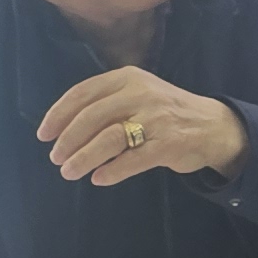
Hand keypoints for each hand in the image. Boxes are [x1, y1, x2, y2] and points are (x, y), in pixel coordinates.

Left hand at [38, 66, 248, 187]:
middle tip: (56, 158)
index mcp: (127, 78)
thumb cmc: (166, 112)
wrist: (213, 126)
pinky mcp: (168, 144)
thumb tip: (64, 128)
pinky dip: (112, 171)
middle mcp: (140, 94)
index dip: (59, 115)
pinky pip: (132, 159)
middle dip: (68, 140)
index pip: (83, 93)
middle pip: (91, 117)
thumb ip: (107, 103)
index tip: (44, 134)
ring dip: (84, 158)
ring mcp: (155, 119)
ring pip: (108, 138)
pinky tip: (99, 178)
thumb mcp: (138, 94)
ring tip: (70, 172)